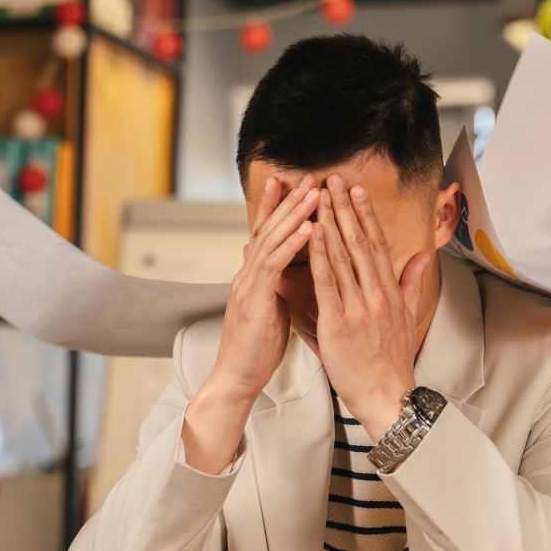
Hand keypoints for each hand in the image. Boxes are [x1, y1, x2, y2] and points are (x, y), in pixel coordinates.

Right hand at [180, 175, 315, 474]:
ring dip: (294, 213)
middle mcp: (248, 274)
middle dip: (288, 199)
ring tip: (315, 191)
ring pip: (272, 239)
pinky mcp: (255, 299)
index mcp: (254, 276)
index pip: (267, 233)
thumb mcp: (270, 309)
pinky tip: (309, 228)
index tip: (294, 182)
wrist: (236, 377)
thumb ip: (276, 286)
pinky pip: (275, 265)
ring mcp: (249, 284)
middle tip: (307, 174)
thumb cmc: (257, 348)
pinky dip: (292, 244)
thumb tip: (288, 273)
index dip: (278, 206)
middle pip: (269, 227)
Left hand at [308, 175, 430, 441]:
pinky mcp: (340, 324)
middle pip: (361, 243)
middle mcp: (377, 295)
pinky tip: (313, 234)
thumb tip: (421, 258)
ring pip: (344, 257)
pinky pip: (328, 284)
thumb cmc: (393, 362)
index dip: (366, 215)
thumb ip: (412, 285)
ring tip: (321, 196)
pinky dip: (320, 256)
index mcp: (391, 293)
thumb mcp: (408, 319)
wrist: (387, 396)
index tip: (357, 191)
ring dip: (331, 222)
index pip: (377, 245)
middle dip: (347, 208)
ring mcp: (359, 308)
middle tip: (335, 179)